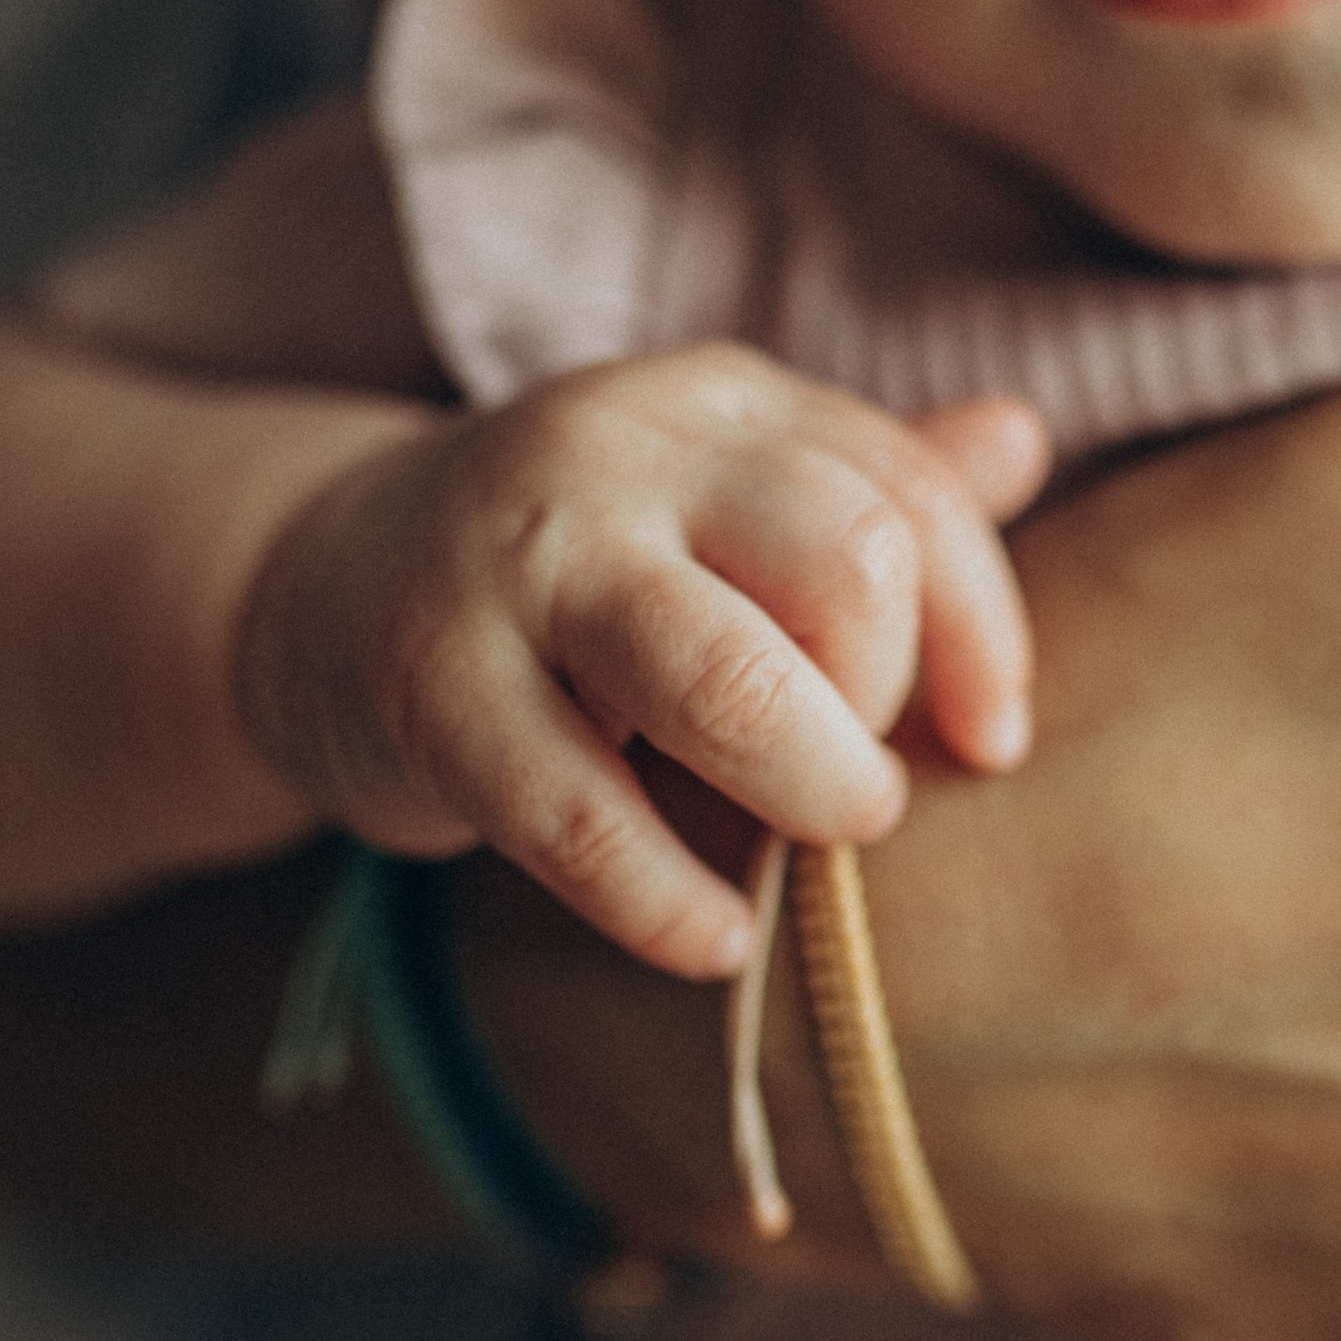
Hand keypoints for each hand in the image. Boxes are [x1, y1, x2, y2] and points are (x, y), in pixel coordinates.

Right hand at [236, 349, 1049, 973]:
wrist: (315, 585)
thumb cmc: (573, 569)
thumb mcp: (713, 504)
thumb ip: (863, 484)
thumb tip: (1024, 441)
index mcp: (721, 405)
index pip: (915, 498)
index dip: (983, 633)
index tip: (990, 740)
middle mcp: (625, 451)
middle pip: (851, 566)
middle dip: (885, 704)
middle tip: (856, 784)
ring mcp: (521, 563)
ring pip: (734, 680)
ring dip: (811, 790)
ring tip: (809, 855)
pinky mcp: (432, 688)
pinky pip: (588, 819)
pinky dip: (671, 901)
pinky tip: (712, 935)